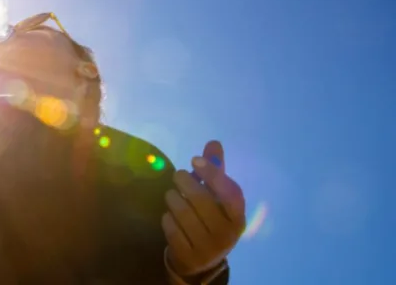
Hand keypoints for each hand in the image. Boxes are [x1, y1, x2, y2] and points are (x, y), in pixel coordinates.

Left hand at [161, 140, 245, 276]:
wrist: (201, 261)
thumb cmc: (210, 220)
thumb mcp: (217, 198)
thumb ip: (215, 171)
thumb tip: (214, 143)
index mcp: (238, 217)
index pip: (230, 193)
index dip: (213, 174)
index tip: (194, 159)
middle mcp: (227, 234)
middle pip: (202, 201)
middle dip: (185, 183)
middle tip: (178, 175)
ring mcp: (208, 248)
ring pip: (183, 213)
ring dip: (173, 198)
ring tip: (172, 195)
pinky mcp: (189, 256)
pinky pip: (171, 228)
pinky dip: (167, 217)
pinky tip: (170, 215)